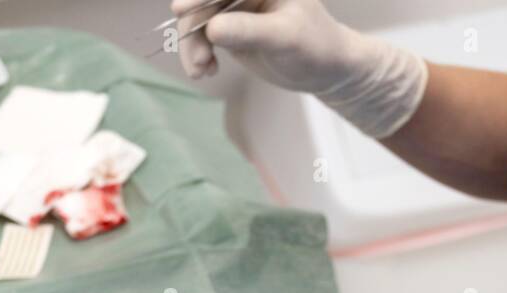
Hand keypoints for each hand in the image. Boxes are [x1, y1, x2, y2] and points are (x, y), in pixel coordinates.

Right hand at [173, 0, 351, 86]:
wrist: (324, 69)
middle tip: (197, 61)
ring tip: (201, 71)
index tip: (181, 10)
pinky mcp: (230, 27)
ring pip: (199, 20)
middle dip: (194, 28)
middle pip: (205, 0)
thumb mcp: (285, 38)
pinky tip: (206, 70)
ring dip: (193, 46)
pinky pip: (202, 36)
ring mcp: (235, 7)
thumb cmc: (315, 47)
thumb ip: (250, 31)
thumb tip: (212, 29)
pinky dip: (199, 53)